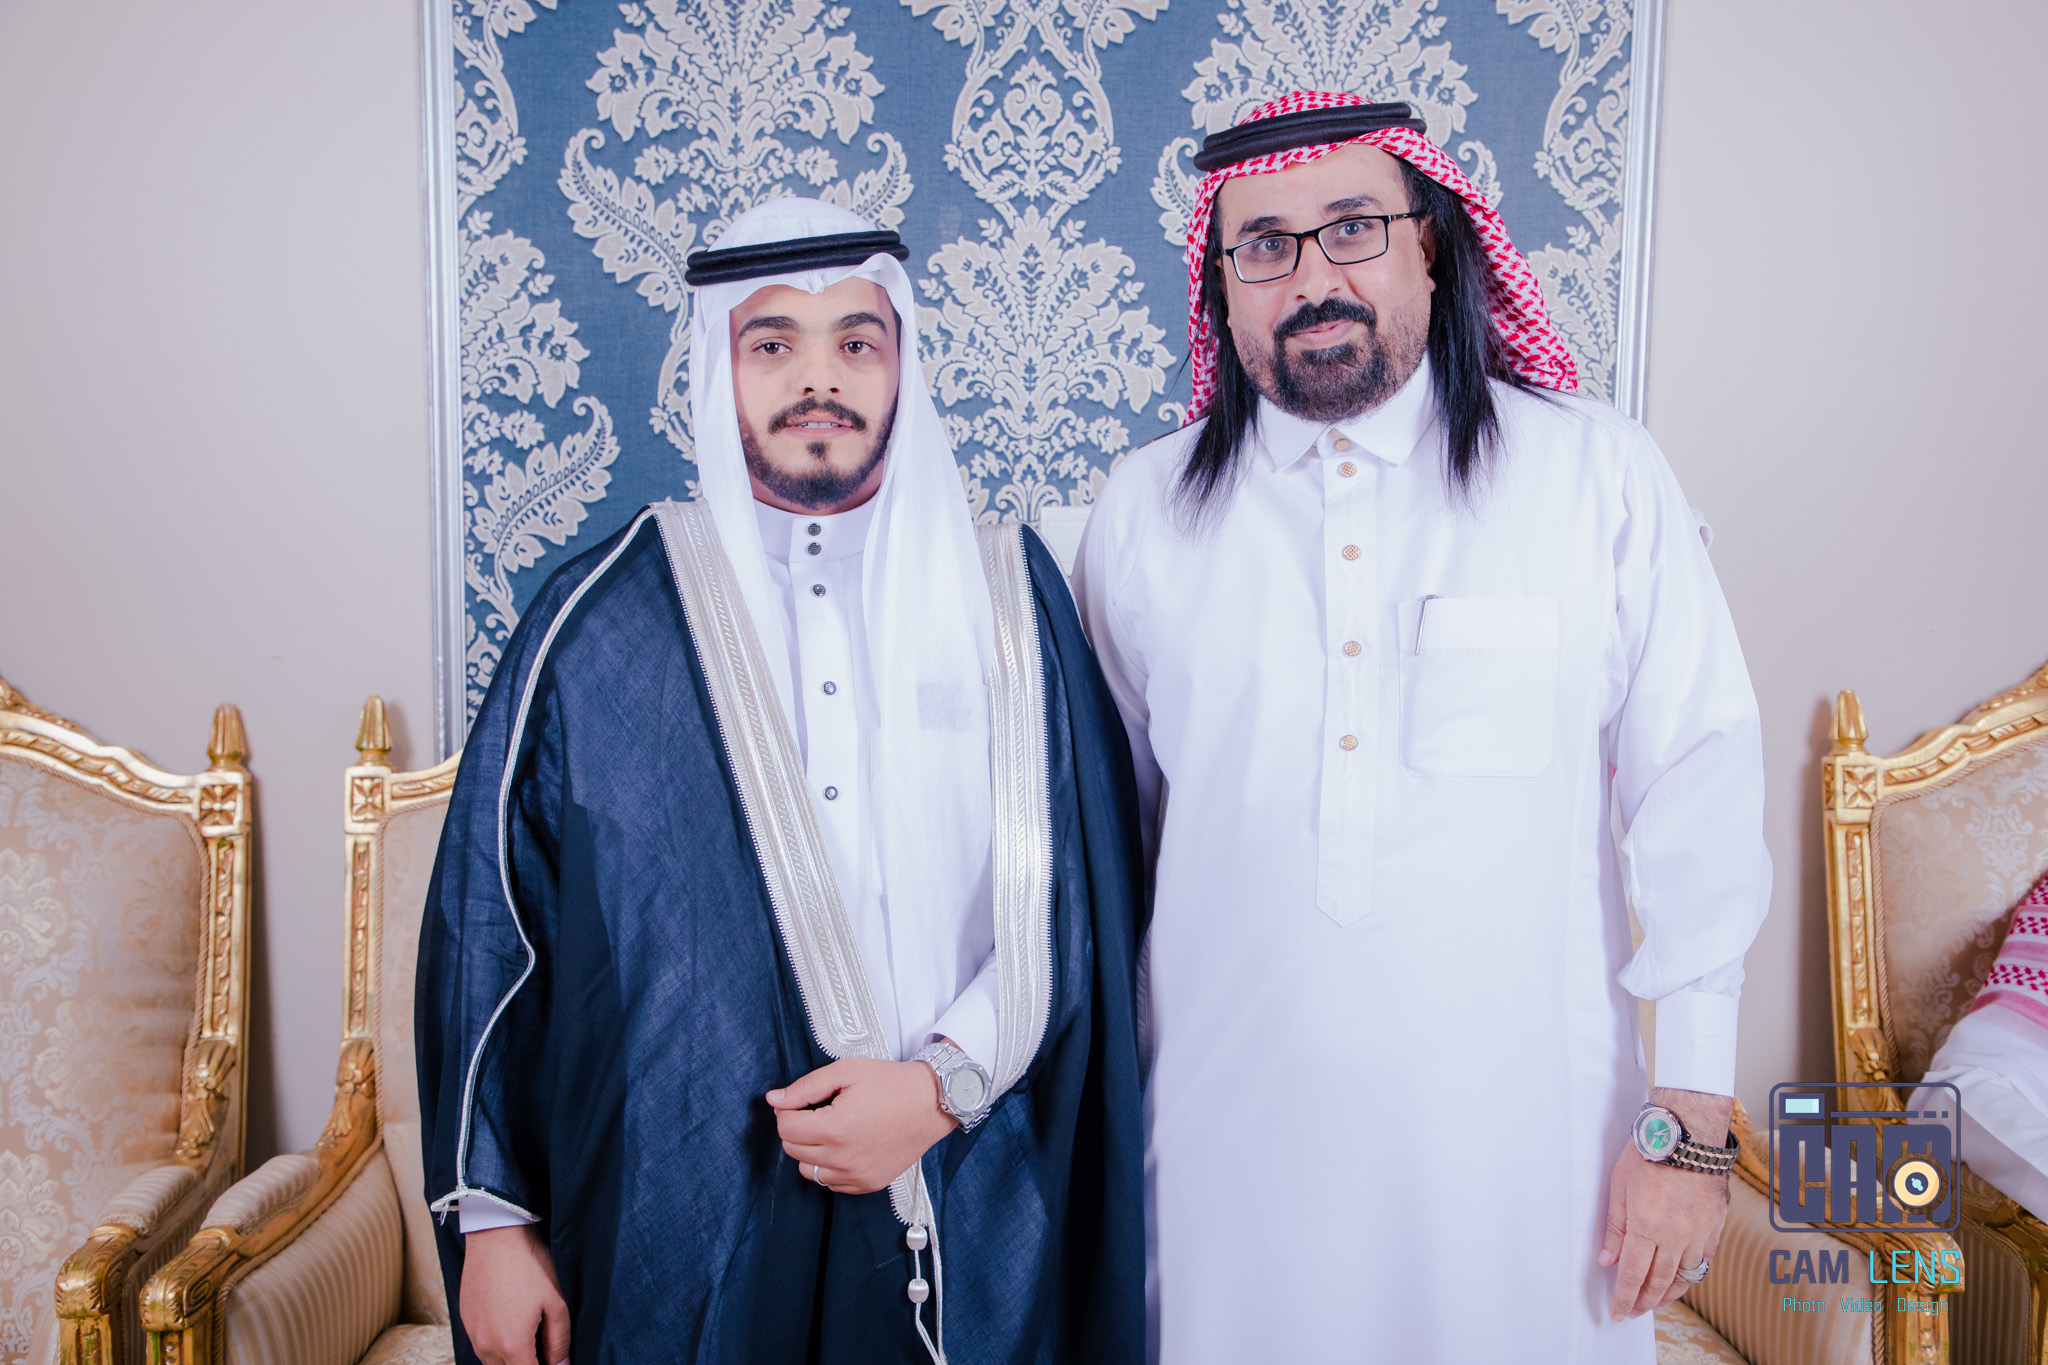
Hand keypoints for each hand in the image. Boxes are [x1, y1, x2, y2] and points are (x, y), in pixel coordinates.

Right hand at [460, 1223, 569, 1364]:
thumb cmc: (529, 1266)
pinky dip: (495, 1344)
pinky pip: (480, 1344)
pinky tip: (510, 1323)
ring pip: (491, 1361)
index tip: (553, 1360)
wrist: (496, 1236)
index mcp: (512, 1345)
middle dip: (526, 1363)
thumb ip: (559, 1341)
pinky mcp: (465, 1319)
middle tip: (543, 1348)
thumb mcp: (555, 1303)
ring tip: (528, 1334)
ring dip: (509, 1357)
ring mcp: (473, 1333)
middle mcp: (487, 1346)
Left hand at [768, 1057, 957, 1193]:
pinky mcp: (868, 1184)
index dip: (788, 1110)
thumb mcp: (845, 1072)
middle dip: (798, 1129)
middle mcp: (842, 1158)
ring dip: (811, 1150)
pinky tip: (846, 1146)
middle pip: (792, 1149)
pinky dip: (831, 1166)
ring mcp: (856, 1175)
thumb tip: (773, 1099)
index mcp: (834, 1129)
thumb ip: (804, 1087)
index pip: (784, 1127)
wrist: (931, 1103)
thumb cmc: (891, 1083)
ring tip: (833, 1130)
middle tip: (820, 1111)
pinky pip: (831, 1183)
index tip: (804, 1101)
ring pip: (808, 1170)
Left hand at [1599, 1088, 1732, 1320]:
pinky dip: (1691, 1275)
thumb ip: (1615, 1227)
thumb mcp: (1619, 1187)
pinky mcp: (1714, 1227)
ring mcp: (1698, 1233)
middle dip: (1644, 1301)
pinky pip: (1704, 1261)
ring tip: (1655, 1303)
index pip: (1633, 1275)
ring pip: (1684, 1277)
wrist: (1688, 1135)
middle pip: (1659, 1281)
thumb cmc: (1648, 1155)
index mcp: (1647, 1227)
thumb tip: (1608, 1260)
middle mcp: (1675, 1236)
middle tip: (1634, 1312)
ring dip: (1668, 1294)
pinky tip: (1682, 1279)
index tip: (1618, 1312)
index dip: (1625, 1298)